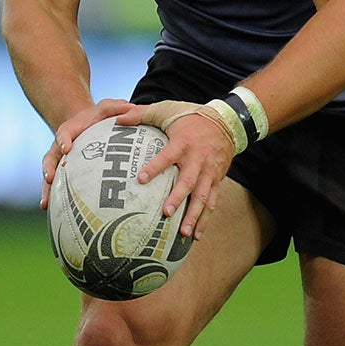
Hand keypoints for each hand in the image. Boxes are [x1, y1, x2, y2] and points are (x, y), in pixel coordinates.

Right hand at [39, 99, 132, 208]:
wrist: (85, 125)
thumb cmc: (99, 117)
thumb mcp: (108, 108)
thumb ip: (117, 108)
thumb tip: (132, 108)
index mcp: (70, 129)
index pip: (64, 133)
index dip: (63, 140)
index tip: (66, 147)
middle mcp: (60, 146)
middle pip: (50, 157)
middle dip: (48, 168)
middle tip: (49, 178)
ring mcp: (60, 161)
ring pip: (49, 175)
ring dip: (46, 189)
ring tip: (45, 204)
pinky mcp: (63, 173)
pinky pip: (57, 186)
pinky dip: (54, 197)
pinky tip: (52, 212)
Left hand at [118, 99, 234, 239]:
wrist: (226, 121)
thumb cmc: (190, 116)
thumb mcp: (167, 110)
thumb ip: (141, 114)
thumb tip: (117, 120)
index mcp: (183, 143)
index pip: (166, 157)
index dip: (155, 167)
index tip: (140, 179)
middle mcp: (197, 160)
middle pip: (188, 181)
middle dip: (178, 198)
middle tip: (166, 213)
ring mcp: (209, 172)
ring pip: (203, 196)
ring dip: (194, 215)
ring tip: (184, 233)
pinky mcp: (217, 180)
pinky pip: (212, 201)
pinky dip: (205, 219)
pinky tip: (197, 235)